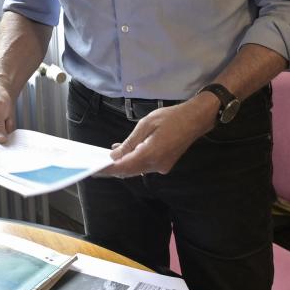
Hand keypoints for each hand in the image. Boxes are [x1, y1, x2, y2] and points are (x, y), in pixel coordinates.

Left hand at [99, 94, 217, 177]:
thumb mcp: (145, 125)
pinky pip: (145, 165)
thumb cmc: (170, 118)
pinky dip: (135, 160)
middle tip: (98, 161)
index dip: (108, 170)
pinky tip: (128, 151)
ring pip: (137, 169)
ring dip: (124, 163)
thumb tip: (115, 156)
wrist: (195, 119)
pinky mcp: (165, 164)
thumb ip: (130, 143)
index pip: (124, 167)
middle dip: (114, 167)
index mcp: (150, 155)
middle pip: (130, 171)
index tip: (94, 170)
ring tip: (112, 151)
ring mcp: (162, 167)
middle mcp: (156, 166)